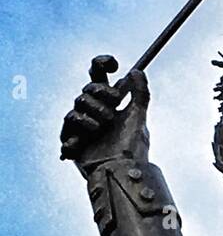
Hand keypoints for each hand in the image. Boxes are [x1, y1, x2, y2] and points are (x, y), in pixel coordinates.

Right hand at [60, 56, 149, 172]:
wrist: (122, 172)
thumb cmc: (132, 149)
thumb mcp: (139, 117)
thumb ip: (140, 94)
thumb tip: (138, 71)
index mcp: (109, 104)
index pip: (100, 76)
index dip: (102, 64)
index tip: (114, 64)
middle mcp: (94, 111)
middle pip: (88, 88)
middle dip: (101, 94)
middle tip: (113, 106)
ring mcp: (82, 125)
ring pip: (78, 103)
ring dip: (92, 113)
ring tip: (102, 127)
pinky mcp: (72, 140)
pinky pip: (68, 125)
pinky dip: (78, 130)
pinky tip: (83, 140)